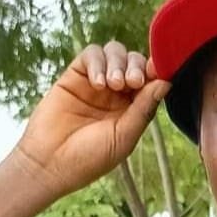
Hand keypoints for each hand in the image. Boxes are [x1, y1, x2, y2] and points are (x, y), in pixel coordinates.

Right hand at [13, 42, 170, 196]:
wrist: (49, 164)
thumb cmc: (89, 159)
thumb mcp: (124, 136)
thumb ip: (144, 109)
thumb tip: (166, 82)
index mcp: (134, 109)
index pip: (151, 80)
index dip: (157, 72)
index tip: (158, 72)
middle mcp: (117, 94)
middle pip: (135, 62)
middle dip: (137, 67)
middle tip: (132, 83)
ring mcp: (96, 83)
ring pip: (115, 52)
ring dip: (119, 62)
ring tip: (113, 84)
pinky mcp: (74, 76)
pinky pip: (91, 54)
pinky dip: (98, 62)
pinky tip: (97, 84)